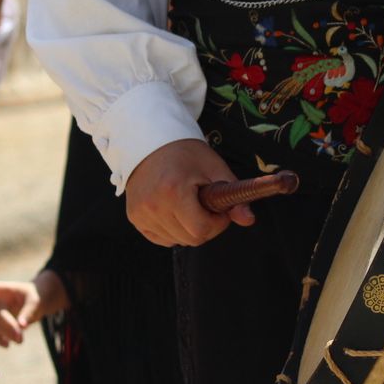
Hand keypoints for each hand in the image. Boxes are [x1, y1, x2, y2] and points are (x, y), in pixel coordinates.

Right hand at [0, 270, 69, 346]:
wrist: (35, 303)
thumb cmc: (34, 297)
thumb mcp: (35, 301)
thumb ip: (29, 311)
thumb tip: (21, 326)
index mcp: (4, 290)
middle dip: (8, 326)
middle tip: (20, 337)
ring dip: (8, 334)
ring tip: (21, 340)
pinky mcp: (0, 326)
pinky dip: (0, 341)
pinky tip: (7, 346)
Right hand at [125, 139, 255, 247]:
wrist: (152, 142)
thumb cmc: (188, 154)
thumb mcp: (215, 170)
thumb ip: (234, 197)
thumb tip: (249, 220)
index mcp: (174, 191)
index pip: (202, 230)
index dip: (217, 223)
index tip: (218, 208)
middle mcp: (153, 205)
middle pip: (191, 239)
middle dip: (205, 226)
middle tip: (205, 205)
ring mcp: (141, 213)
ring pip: (177, 241)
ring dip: (188, 229)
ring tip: (187, 204)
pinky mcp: (134, 217)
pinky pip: (162, 239)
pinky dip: (173, 230)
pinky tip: (174, 210)